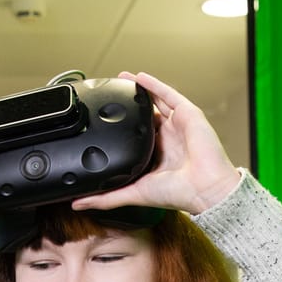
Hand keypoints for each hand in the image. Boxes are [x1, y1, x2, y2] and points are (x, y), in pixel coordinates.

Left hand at [71, 71, 241, 216]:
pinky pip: (168, 94)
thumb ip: (105, 198)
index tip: (101, 120)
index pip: (134, 136)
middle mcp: (167, 138)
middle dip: (127, 105)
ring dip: (138, 90)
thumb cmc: (177, 193)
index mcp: (155, 155)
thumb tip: (77, 204)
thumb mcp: (132, 194)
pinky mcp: (187, 114)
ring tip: (120, 79)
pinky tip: (138, 78)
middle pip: (144, 115)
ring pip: (155, 101)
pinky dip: (153, 85)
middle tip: (108, 94)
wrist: (203, 188)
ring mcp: (177, 124)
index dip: (119, 127)